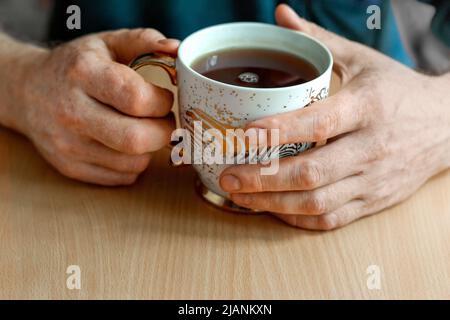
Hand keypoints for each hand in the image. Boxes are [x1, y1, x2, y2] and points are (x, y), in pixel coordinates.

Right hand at [12, 29, 178, 184]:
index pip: (136, 99)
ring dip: (150, 149)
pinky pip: (122, 177)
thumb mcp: (106, 43)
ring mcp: (68, 145)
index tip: (163, 98)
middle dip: (164, 132)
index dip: (162, 102)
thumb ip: (144, 41)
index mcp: (83, 73)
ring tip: (142, 129)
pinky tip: (124, 144)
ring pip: (134, 162)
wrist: (28, 92)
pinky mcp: (71, 168)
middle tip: (163, 120)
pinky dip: (134, 163)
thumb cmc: (76, 66)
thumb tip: (176, 49)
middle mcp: (71, 111)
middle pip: (136, 139)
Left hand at [220, 4, 449, 229]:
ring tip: (239, 196)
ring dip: (273, 203)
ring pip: (317, 203)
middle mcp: (371, 148)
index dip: (279, 130)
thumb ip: (319, 41)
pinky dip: (297, 218)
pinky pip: (331, 221)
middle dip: (263, 179)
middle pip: (312, 172)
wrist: (446, 126)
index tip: (243, 134)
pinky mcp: (374, 202)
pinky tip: (273, 208)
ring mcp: (373, 180)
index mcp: (367, 107)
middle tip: (228, 176)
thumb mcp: (362, 60)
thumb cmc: (396, 91)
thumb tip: (281, 15)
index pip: (319, 123)